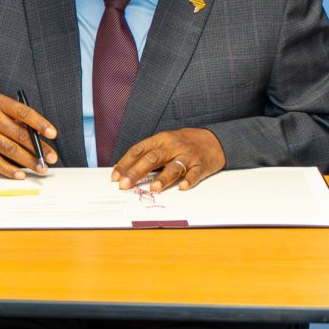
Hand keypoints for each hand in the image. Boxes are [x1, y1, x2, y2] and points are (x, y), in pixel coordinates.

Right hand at [0, 94, 57, 178]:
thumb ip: (16, 117)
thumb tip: (38, 136)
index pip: (23, 113)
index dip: (39, 123)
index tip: (52, 133)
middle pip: (18, 134)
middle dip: (38, 148)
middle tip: (51, 157)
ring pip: (9, 150)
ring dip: (28, 161)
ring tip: (41, 167)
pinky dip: (9, 170)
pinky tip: (21, 174)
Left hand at [111, 127, 226, 193]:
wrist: (214, 140)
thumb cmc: (184, 143)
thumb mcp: (165, 142)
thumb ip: (149, 154)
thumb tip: (127, 171)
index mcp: (161, 140)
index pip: (139, 150)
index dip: (125, 163)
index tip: (115, 176)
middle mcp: (173, 146)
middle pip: (152, 158)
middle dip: (136, 172)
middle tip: (124, 185)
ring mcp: (187, 155)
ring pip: (173, 166)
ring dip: (163, 177)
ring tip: (153, 188)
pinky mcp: (201, 165)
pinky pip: (195, 174)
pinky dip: (189, 181)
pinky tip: (183, 187)